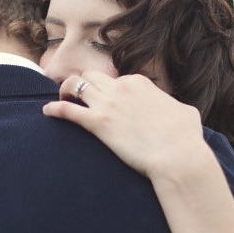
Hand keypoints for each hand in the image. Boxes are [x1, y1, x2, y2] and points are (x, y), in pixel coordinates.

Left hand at [42, 71, 209, 179]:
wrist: (178, 156)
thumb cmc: (186, 138)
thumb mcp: (186, 112)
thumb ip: (176, 106)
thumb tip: (181, 111)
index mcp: (140, 82)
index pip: (117, 79)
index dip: (110, 90)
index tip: (108, 101)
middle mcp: (121, 87)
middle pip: (91, 76)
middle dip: (84, 84)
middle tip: (79, 96)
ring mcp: (108, 103)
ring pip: (75, 84)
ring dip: (66, 91)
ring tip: (61, 99)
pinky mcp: (98, 123)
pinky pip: (68, 109)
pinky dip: (55, 109)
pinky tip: (47, 112)